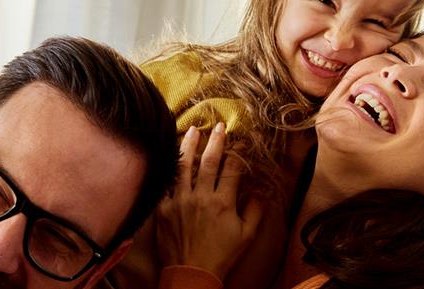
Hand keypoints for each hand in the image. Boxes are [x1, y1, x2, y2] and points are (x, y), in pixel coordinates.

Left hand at [156, 124, 263, 278]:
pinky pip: (165, 183)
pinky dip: (169, 167)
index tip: (241, 141)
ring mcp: (179, 201)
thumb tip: (261, 192)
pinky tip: (171, 155)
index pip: (232, 169)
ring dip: (189, 145)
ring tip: (193, 130)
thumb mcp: (246, 236)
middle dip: (215, 140)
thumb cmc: (221, 256)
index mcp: (223, 202)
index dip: (237, 152)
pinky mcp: (162, 208)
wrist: (191, 273)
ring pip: (183, 166)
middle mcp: (200, 197)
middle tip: (218, 126)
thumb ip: (255, 211)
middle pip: (208, 161)